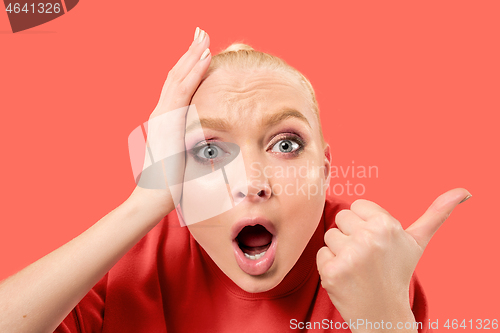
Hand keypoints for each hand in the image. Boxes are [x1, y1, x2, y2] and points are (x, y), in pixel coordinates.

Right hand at [129, 27, 211, 217]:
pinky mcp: (167, 123)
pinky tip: (203, 58)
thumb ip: (191, 142)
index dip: (188, 66)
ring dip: (192, 56)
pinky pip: (182, 91)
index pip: (178, 86)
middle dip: (190, 53)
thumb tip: (207, 140)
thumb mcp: (183, 157)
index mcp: (165, 120)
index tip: (201, 50)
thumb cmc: (170, 183)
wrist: (152, 198)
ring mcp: (162, 117)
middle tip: (201, 32)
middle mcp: (161, 114)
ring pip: (178, 78)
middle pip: (176, 76)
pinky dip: (193, 73)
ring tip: (204, 37)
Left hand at [316, 188, 471, 331]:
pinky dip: (330, 265)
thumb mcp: (417, 242)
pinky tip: (346, 276)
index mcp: (386, 224)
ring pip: (330, 235)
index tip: (376, 242)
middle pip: (341, 218)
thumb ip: (436, 214)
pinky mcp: (332, 271)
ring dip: (339, 250)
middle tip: (366, 256)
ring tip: (357, 266)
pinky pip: (321, 253)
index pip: (356, 206)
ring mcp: (349, 256)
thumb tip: (464, 191)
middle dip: (351, 235)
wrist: (384, 311)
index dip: (364, 224)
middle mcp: (368, 237)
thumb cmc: (398, 271)